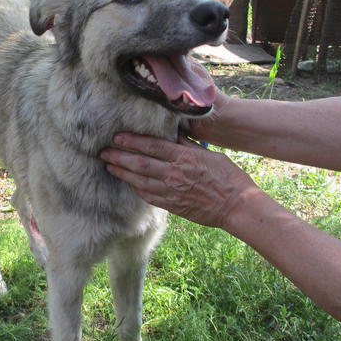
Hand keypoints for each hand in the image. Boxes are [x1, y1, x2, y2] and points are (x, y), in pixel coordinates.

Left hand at [99, 132, 259, 228]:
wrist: (237, 206)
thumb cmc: (228, 177)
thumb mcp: (209, 155)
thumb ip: (187, 146)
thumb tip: (172, 133)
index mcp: (184, 157)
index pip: (152, 146)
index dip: (132, 141)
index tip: (117, 137)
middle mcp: (175, 174)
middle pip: (140, 163)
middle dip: (119, 157)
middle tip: (103, 152)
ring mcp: (172, 191)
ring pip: (140, 180)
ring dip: (122, 173)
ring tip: (108, 166)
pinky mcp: (172, 205)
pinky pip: (148, 196)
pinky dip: (136, 188)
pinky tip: (128, 182)